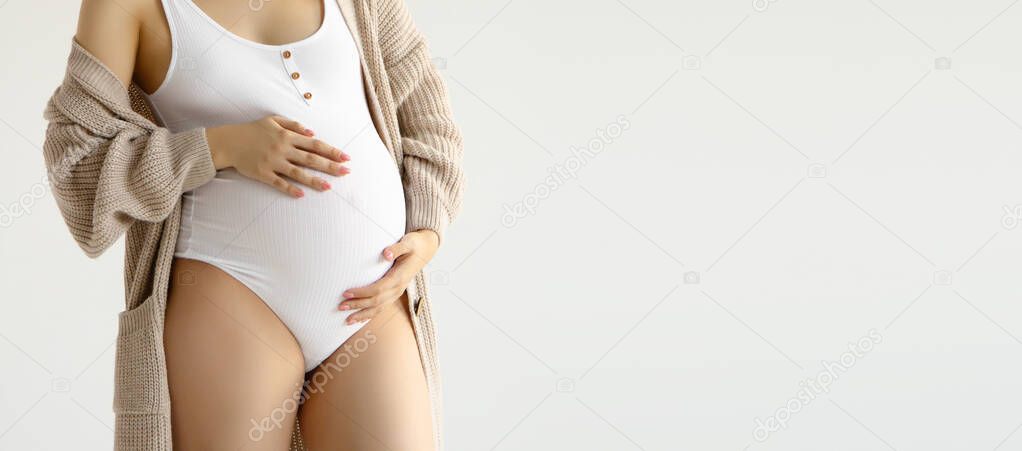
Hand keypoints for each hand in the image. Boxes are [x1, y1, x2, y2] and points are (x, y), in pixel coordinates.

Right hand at [206, 115, 349, 197]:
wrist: (229, 141)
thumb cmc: (252, 130)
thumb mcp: (273, 120)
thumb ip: (294, 125)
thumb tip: (313, 132)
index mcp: (287, 136)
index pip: (315, 144)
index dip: (332, 151)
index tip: (346, 157)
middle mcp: (283, 148)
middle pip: (311, 159)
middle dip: (330, 166)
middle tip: (346, 172)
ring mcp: (273, 162)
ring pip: (298, 172)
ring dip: (314, 180)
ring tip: (329, 187)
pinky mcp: (263, 173)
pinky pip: (279, 183)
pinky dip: (290, 188)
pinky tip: (302, 195)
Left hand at [338, 230, 439, 323]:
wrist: (425, 250)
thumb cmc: (415, 245)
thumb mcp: (408, 242)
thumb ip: (397, 248)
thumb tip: (385, 254)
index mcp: (400, 277)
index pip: (378, 289)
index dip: (362, 293)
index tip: (346, 292)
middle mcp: (399, 288)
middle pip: (376, 302)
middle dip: (358, 305)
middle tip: (340, 306)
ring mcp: (398, 292)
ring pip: (379, 308)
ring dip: (362, 315)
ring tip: (347, 320)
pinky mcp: (395, 293)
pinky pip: (382, 307)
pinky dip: (370, 314)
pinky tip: (359, 319)